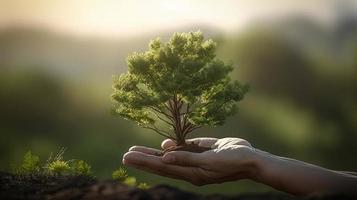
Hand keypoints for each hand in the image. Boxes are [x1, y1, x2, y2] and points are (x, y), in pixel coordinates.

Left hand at [123, 137, 258, 185]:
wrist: (251, 160)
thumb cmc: (232, 160)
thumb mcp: (209, 160)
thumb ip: (186, 158)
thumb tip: (164, 157)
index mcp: (190, 173)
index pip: (162, 166)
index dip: (144, 161)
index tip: (128, 157)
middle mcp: (189, 169)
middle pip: (162, 163)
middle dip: (143, 159)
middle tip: (126, 155)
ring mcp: (194, 161)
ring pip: (169, 157)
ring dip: (153, 154)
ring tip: (136, 151)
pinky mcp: (200, 154)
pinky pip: (182, 150)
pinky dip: (172, 148)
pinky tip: (163, 145)